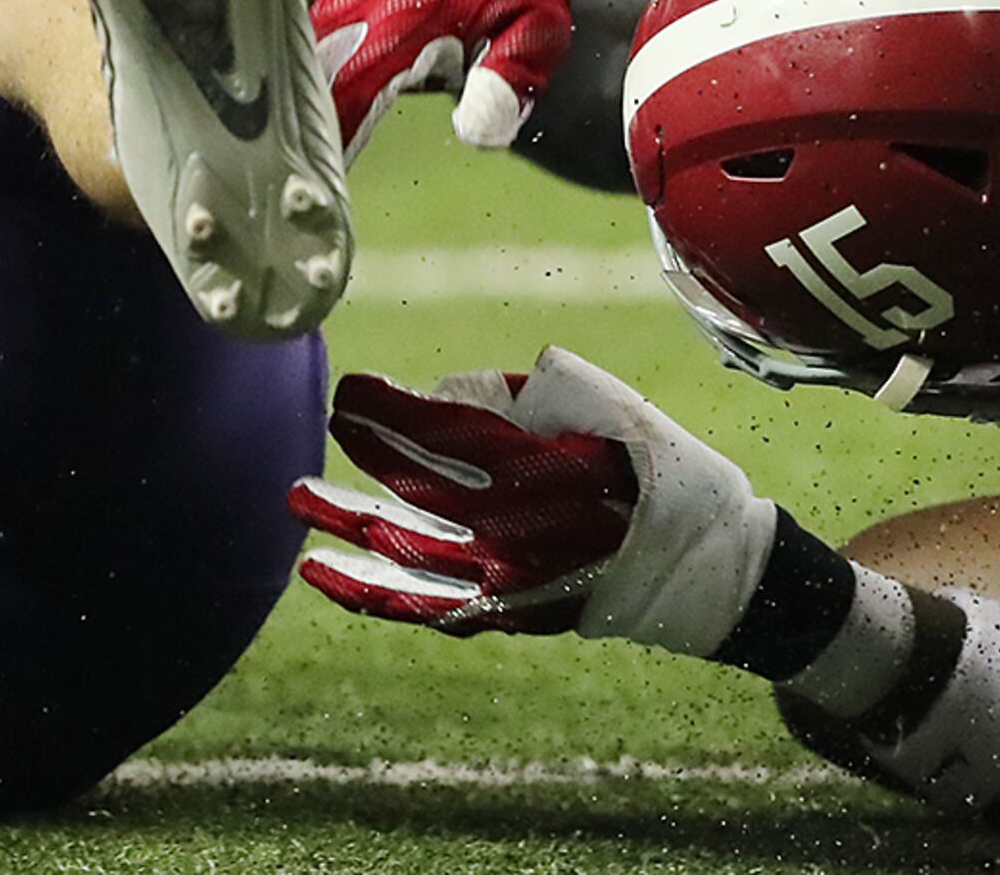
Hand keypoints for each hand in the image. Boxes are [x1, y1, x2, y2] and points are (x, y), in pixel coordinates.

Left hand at [290, 346, 777, 655]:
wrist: (701, 567)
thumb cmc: (656, 470)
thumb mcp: (605, 408)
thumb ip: (523, 395)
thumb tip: (449, 397)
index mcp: (543, 470)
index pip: (444, 433)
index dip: (389, 409)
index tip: (352, 388)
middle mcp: (515, 528)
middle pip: (415, 486)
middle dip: (366, 447)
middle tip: (328, 418)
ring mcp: (505, 578)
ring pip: (404, 550)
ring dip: (344, 520)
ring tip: (298, 498)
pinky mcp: (503, 611)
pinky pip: (420, 606)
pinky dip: (365, 591)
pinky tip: (320, 574)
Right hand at [312, 0, 573, 158]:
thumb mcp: (532, 33)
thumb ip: (504, 82)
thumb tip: (477, 137)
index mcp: (407, 26)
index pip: (351, 90)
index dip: (332, 133)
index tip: (314, 174)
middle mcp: (369, 8)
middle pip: (314, 70)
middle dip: (300, 117)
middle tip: (286, 167)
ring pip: (308, 44)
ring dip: (298, 86)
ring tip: (285, 132)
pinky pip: (316, 26)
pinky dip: (306, 57)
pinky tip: (300, 85)